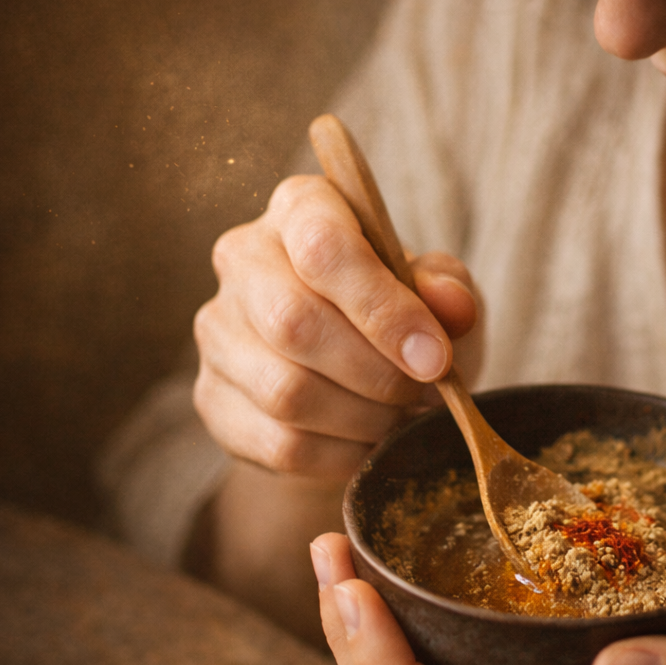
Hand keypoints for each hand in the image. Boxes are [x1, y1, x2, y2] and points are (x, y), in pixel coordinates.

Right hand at [193, 174, 481, 482]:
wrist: (361, 382)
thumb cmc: (402, 320)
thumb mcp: (439, 295)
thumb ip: (449, 292)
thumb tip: (452, 305)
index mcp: (301, 209)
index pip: (324, 246)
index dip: (384, 309)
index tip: (435, 358)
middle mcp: (243, 259)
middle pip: (294, 322)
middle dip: (377, 373)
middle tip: (425, 394)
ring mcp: (219, 332)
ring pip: (286, 391)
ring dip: (364, 418)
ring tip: (403, 417)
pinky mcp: (214, 399)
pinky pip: (280, 443)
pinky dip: (342, 455)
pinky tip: (372, 443)